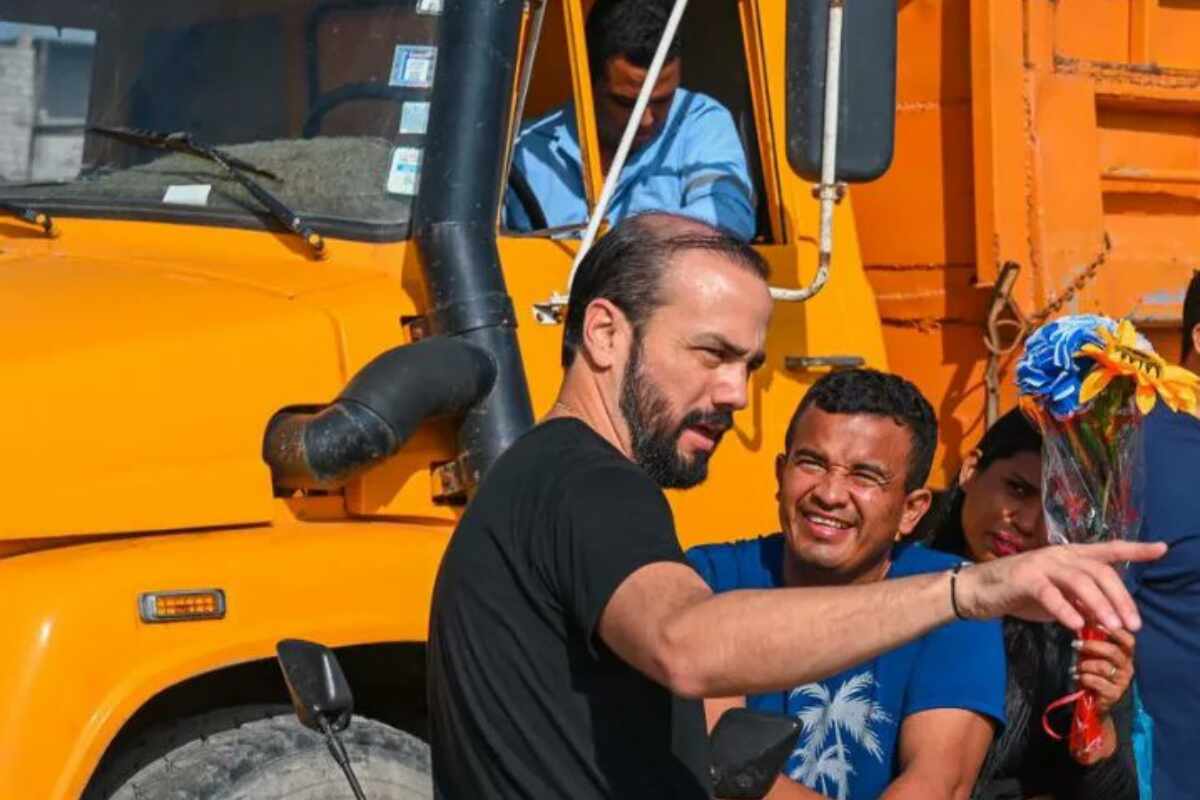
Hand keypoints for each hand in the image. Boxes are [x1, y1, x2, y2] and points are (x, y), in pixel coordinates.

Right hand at [955, 540, 1165, 630]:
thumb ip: (1082, 603)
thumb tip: (1110, 617)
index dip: (1135, 549)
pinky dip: (1065, 610)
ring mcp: (1041, 564)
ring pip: (1079, 580)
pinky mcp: (1023, 579)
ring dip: (1100, 604)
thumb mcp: (1058, 598)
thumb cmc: (1020, 593)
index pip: (1108, 550)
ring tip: (1112, 627)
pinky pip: (1049, 594)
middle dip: (1120, 597)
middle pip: (1099, 571)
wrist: (978, 591)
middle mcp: (1059, 555)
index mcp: (1070, 556)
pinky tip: (1076, 625)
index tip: (1162, 549)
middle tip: (1133, 624)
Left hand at [1072, 628, 1134, 714]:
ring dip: (1085, 665)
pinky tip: (1078, 677)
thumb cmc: (1096, 671)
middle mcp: (1127, 666)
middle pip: (1113, 651)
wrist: (1098, 700)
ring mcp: (1121, 681)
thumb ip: (1093, 638)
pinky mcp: (1113, 694)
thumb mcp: (1096, 653)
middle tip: (1076, 644)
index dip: (1114, 630)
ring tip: (1076, 667)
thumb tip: (1082, 616)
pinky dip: (1084, 678)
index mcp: (1125, 654)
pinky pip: (1096, 682)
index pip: (1127, 639)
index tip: (1096, 624)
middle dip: (1091, 646)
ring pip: (1103, 667)